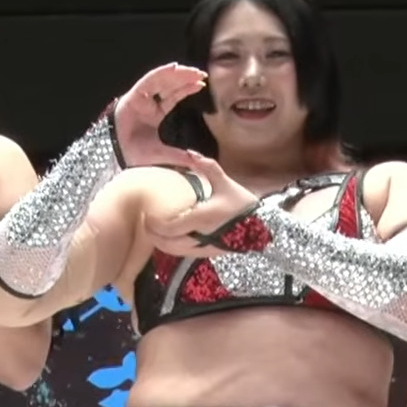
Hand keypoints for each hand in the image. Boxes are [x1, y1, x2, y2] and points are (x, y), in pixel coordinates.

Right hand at [111, 63, 207, 167]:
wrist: (118, 158)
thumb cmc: (136, 157)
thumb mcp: (166, 155)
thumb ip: (185, 157)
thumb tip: (206, 164)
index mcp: (155, 115)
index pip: (173, 97)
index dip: (186, 89)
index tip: (201, 84)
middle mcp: (147, 104)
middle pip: (168, 85)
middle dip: (184, 78)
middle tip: (201, 73)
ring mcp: (139, 99)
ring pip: (160, 80)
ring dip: (177, 74)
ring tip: (193, 71)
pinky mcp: (132, 96)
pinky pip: (148, 80)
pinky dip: (161, 73)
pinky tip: (174, 68)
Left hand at [142, 153, 260, 256]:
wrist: (261, 226)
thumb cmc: (242, 203)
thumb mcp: (225, 182)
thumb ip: (207, 166)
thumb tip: (190, 152)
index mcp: (202, 218)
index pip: (169, 227)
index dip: (154, 224)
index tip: (147, 215)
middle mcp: (201, 236)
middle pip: (167, 242)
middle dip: (153, 234)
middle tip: (145, 223)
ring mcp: (204, 247)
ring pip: (174, 251)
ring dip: (160, 243)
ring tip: (153, 232)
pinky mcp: (208, 253)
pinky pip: (183, 254)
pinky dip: (171, 249)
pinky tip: (167, 240)